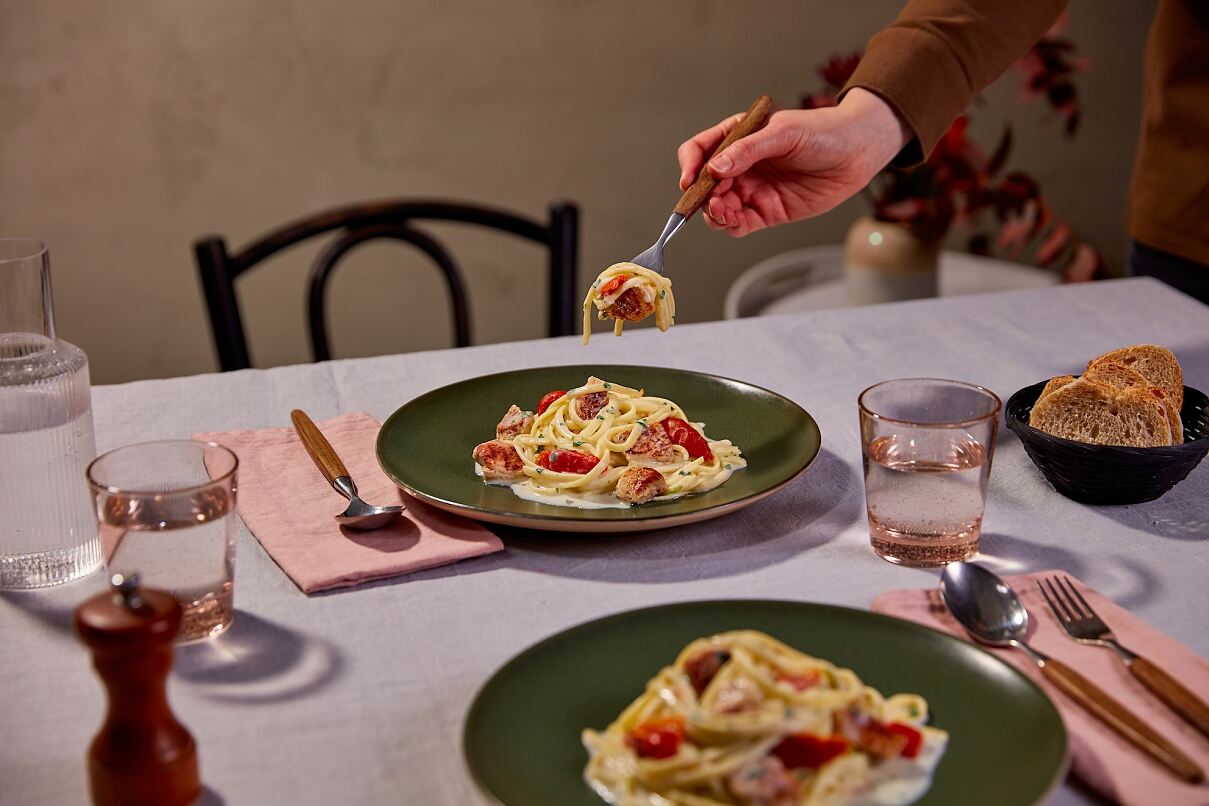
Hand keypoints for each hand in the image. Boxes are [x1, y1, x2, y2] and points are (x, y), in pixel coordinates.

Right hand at [676, 88, 910, 236]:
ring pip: (718, 208)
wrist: (857, 152)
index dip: (689, 165)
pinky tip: (734, 221)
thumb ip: (748, 150)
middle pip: (704, 185)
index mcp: (738, 138)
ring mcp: (752, 190)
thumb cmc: (823, 132)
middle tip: (714, 198)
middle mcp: (740, 166)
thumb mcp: (783, 133)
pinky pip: (739, 224)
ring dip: (714, 213)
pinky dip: (731, 226)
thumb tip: (715, 168)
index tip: (691, 179)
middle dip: (702, 195)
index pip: (700, 150)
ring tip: (724, 211)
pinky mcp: (766, 212)